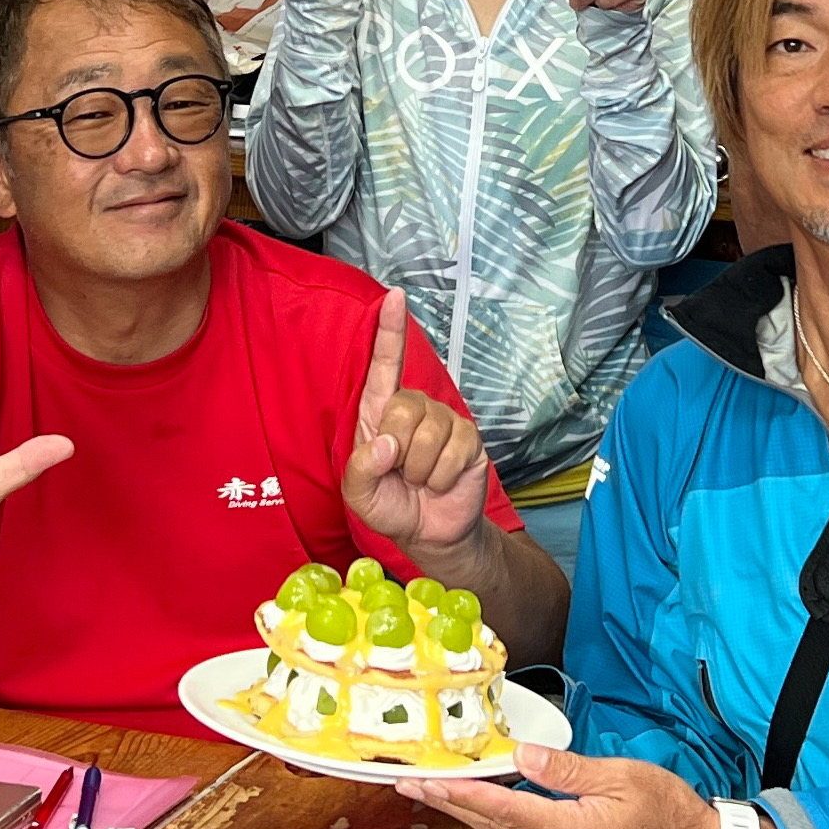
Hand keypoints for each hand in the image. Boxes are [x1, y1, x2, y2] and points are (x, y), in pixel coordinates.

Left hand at [342, 287, 491, 554]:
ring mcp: (445, 421)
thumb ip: (361, 469)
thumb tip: (388, 443)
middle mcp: (414, 407)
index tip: (394, 296)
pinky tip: (439, 483)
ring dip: (420, 470)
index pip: (385, 364)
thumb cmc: (390, 504)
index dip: (390, 329)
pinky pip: (453, 453)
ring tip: (420, 479)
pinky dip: (441, 478)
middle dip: (398, 449)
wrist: (429, 532)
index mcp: (380, 411)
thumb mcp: (359, 494)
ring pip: (429, 434)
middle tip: (400, 472)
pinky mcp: (469, 439)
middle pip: (403, 407)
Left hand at [398, 745, 722, 828]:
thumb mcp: (622, 776)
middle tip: (412, 785)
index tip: (429, 781)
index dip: (463, 793)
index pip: (505, 810)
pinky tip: (484, 811)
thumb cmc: (667, 811)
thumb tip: (524, 754)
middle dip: (449, 804)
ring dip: (469, 815)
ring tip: (437, 793)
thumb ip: (568, 769)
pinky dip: (498, 826)